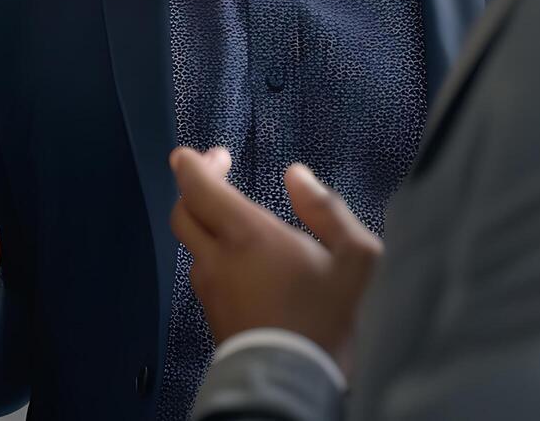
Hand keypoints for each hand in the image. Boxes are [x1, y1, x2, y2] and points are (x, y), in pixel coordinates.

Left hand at [169, 147, 381, 369]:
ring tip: (242, 224)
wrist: (297, 385)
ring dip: (208, 226)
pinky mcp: (212, 316)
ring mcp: (208, 290)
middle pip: (183, 212)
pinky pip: (205, 274)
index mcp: (245, 235)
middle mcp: (215, 259)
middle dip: (195, 188)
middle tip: (220, 175)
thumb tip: (296, 175)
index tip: (211, 155)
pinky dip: (217, 257)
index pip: (197, 187)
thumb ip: (327, 210)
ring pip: (194, 246)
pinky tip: (247, 265)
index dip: (194, 164)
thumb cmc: (331, 319)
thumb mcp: (356, 260)